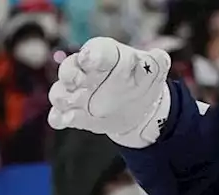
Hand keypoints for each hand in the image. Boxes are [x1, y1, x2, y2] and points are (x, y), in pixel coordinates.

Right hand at [48, 37, 170, 147]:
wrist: (140, 108)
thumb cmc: (142, 81)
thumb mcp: (153, 71)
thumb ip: (155, 63)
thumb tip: (159, 56)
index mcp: (106, 55)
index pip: (97, 50)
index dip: (92, 54)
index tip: (90, 60)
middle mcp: (86, 72)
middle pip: (70, 68)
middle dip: (69, 73)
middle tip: (75, 81)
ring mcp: (78, 93)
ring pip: (60, 91)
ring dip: (62, 96)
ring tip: (72, 103)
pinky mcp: (76, 113)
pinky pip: (61, 114)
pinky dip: (59, 117)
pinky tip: (62, 121)